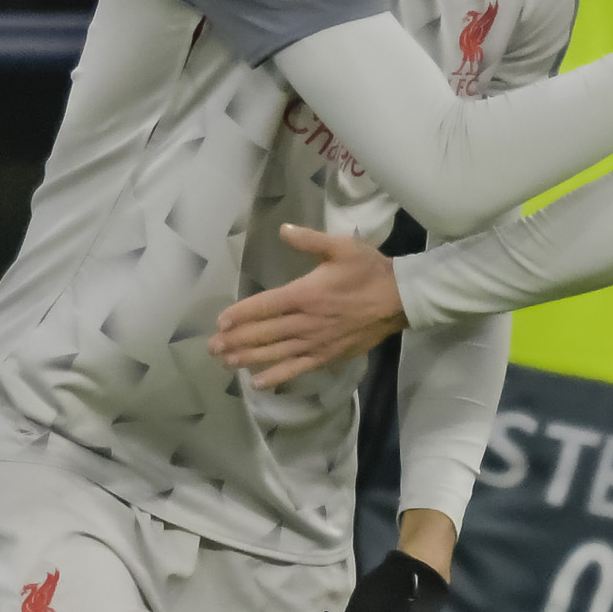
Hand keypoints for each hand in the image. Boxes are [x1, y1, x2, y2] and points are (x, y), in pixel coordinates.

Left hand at [212, 223, 408, 388]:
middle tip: (212, 348)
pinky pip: (297, 369)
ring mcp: (316, 342)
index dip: (240, 315)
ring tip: (225, 362)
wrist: (400, 300)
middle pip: (264, 333)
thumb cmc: (369, 271)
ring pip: (275, 353)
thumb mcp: (342, 247)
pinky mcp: (327, 356)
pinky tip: (257, 382)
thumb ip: (310, 240)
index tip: (220, 322)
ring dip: (248, 358)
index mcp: (306, 294)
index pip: (264, 306)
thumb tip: (283, 229)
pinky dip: (276, 376)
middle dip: (235, 341)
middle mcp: (306, 322)